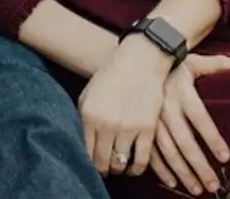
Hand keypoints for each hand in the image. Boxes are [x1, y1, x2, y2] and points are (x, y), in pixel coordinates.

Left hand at [77, 37, 168, 177]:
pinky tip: (133, 168)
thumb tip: (82, 147)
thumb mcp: (88, 95)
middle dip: (102, 169)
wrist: (140, 60)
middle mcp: (107, 124)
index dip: (88, 164)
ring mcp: (128, 127)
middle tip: (104, 168)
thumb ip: (83, 121)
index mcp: (89, 114)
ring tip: (117, 166)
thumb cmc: (111, 77)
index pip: (85, 153)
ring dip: (118, 168)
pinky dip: (136, 169)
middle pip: (102, 163)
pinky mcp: (147, 128)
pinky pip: (141, 160)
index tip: (91, 165)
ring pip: (120, 163)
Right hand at [150, 55, 229, 195]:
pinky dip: (161, 168)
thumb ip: (219, 64)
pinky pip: (151, 151)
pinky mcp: (142, 127)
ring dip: (182, 172)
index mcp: (181, 92)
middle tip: (213, 185)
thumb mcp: (194, 61)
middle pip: (185, 142)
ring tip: (197, 189)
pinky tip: (172, 181)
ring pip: (168, 151)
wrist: (139, 58)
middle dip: (200, 166)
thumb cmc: (172, 63)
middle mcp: (166, 108)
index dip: (213, 138)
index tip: (226, 157)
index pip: (200, 119)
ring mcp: (152, 120)